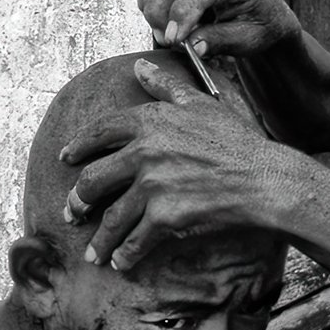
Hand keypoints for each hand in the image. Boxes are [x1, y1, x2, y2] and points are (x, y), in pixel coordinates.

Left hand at [60, 57, 302, 268]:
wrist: (263, 178)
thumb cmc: (237, 139)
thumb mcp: (200, 102)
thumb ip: (164, 86)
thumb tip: (138, 66)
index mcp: (148, 122)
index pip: (99, 132)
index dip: (78, 146)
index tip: (66, 159)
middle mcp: (144, 152)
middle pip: (93, 179)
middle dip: (78, 200)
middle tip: (72, 212)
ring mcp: (152, 185)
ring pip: (111, 217)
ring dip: (99, 239)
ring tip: (93, 253)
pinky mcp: (165, 216)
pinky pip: (135, 240)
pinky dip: (125, 255)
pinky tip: (120, 263)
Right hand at [123, 0, 299, 57]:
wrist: (263, 13)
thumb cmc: (259, 24)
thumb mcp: (248, 40)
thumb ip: (220, 41)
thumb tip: (193, 45)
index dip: (182, 12)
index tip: (173, 38)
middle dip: (159, 11)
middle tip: (165, 39)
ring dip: (149, 1)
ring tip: (161, 27)